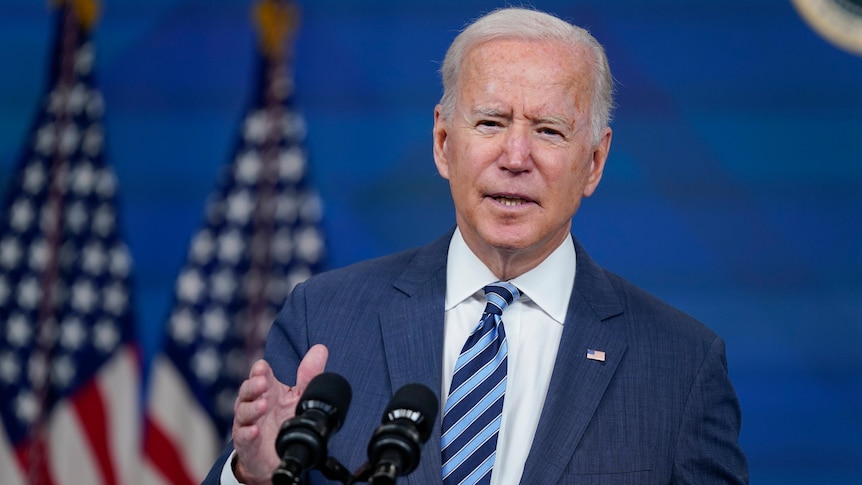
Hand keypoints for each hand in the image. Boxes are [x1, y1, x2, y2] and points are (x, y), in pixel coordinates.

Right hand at [231, 344, 328, 483]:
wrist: (275, 456)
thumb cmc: (284, 420)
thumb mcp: (300, 396)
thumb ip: (308, 375)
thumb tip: (320, 348)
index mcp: (267, 391)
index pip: (260, 376)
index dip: (259, 371)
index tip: (262, 367)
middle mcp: (254, 404)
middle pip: (247, 391)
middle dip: (253, 386)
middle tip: (262, 383)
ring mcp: (248, 424)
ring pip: (243, 412)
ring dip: (252, 408)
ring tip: (263, 406)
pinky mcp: (247, 444)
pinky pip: (243, 437)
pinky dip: (248, 433)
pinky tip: (254, 431)